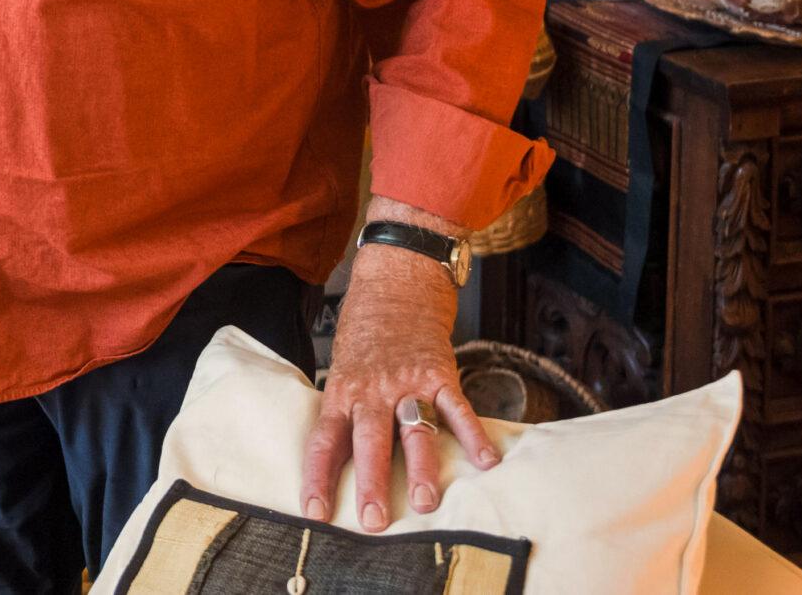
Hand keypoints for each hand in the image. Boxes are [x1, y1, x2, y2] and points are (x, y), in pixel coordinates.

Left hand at [301, 243, 497, 529]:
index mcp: (342, 391)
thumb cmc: (365, 329)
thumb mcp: (342, 367)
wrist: (396, 280)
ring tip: (427, 503)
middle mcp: (372, 389)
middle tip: (374, 521)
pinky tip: (486, 462)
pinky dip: (473, 435)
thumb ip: (345, 409)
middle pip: (368, 441)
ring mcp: (407, 381)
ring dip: (421, 468)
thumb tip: (338, 458)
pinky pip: (457, 408)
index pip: (324, 440)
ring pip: (413, 430)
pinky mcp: (439, 372)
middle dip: (371, 483)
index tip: (315, 512)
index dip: (318, 477)